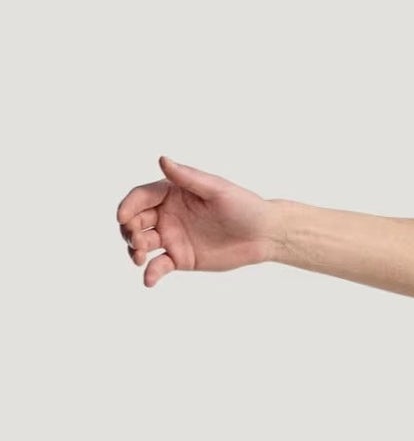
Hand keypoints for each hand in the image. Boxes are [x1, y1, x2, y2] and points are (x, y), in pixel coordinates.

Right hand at [116, 156, 276, 285]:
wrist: (264, 235)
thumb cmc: (243, 206)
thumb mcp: (216, 190)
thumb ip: (188, 178)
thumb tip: (162, 159)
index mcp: (171, 193)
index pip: (140, 197)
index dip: (128, 206)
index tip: (122, 218)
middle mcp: (166, 214)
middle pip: (136, 221)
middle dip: (129, 230)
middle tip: (137, 241)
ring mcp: (171, 237)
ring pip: (143, 243)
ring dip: (135, 250)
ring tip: (140, 258)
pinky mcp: (181, 258)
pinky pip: (160, 265)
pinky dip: (151, 273)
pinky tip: (149, 280)